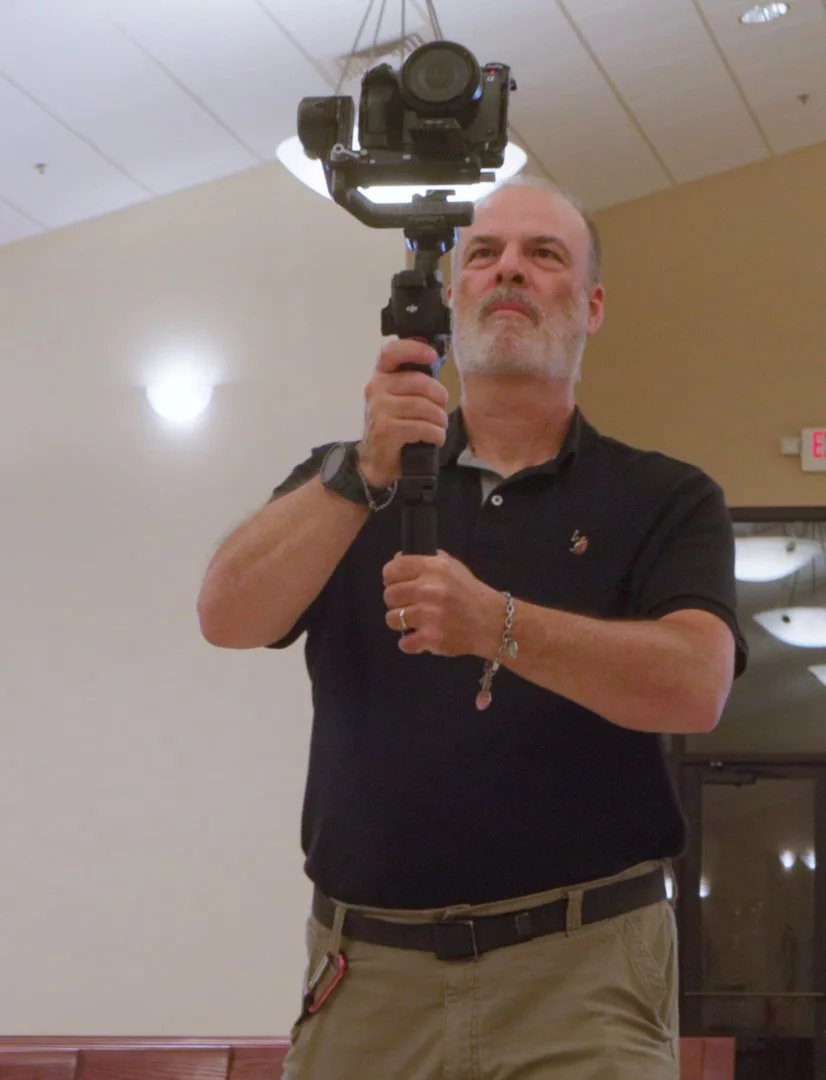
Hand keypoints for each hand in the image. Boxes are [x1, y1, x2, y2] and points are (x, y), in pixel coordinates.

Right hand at [357, 339, 449, 488]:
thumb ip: (412, 381)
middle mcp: (375, 388)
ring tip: (440, 426)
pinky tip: (436, 438)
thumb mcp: (399, 399)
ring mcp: (378, 409)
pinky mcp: (385, 429)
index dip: (413, 349)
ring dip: (439, 419)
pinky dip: (435, 434)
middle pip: (419, 382)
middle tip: (443, 409)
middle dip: (440, 396)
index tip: (432, 356)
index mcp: (380, 376)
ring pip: (423, 406)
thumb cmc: (394, 426)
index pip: (392, 352)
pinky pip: (421, 426)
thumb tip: (435, 361)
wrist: (375, 461)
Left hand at [382, 550, 502, 657]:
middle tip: (409, 605)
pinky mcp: (432, 637)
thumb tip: (398, 560)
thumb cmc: (469, 592)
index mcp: (433, 567)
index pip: (392, 569)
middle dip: (396, 602)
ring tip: (416, 622)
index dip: (391, 578)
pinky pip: (404, 643)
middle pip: (389, 595)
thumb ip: (426, 561)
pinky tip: (421, 637)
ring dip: (401, 622)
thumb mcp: (452, 567)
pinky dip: (411, 643)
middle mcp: (429, 588)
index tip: (396, 584)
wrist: (491, 622)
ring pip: (392, 619)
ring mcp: (430, 614)